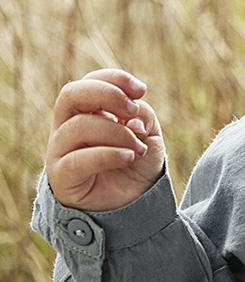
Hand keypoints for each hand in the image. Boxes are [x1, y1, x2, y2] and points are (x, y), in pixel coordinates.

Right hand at [45, 69, 165, 210]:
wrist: (133, 202)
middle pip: (71, 94)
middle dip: (107, 95)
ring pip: (79, 126)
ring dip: (117, 132)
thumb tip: (131, 117)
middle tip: (133, 110)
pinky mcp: (61, 176)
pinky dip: (108, 154)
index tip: (141, 91)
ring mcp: (60, 150)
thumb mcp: (148, 132)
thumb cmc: (135, 160)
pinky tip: (129, 156)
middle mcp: (68, 126)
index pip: (90, 81)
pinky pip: (78, 159)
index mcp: (87, 110)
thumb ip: (141, 115)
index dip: (115, 79)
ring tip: (138, 148)